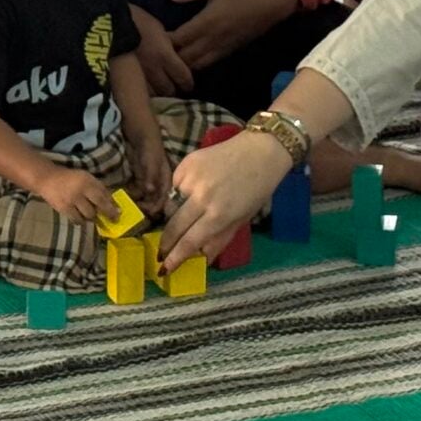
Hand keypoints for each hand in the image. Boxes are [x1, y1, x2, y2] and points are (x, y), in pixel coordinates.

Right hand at [39, 166, 120, 225]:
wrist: (47, 179)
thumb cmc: (71, 178)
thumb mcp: (87, 178)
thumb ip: (99, 188)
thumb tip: (113, 203)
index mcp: (87, 181)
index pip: (102, 197)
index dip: (111, 207)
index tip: (118, 214)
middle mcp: (80, 191)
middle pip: (97, 208)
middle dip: (106, 215)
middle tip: (112, 220)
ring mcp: (71, 201)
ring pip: (88, 216)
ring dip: (91, 217)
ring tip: (90, 214)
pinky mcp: (63, 208)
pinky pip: (77, 220)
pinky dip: (81, 220)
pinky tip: (80, 217)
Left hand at [128, 131, 172, 214]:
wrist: (139, 132)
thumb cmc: (149, 145)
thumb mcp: (152, 160)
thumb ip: (151, 175)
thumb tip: (151, 191)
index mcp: (166, 178)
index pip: (166, 197)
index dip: (158, 206)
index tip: (149, 213)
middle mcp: (159, 181)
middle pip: (155, 199)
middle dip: (147, 207)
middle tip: (136, 211)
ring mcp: (148, 180)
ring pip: (145, 196)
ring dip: (138, 202)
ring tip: (128, 206)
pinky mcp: (138, 177)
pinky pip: (136, 190)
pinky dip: (131, 194)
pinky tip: (124, 197)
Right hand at [130, 5, 192, 95]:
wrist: (107, 23)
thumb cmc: (134, 19)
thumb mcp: (157, 27)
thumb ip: (167, 44)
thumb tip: (173, 52)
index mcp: (164, 55)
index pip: (183, 77)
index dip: (187, 83)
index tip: (187, 84)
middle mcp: (154, 70)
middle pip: (169, 90)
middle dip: (172, 89)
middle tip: (172, 87)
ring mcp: (137, 77)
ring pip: (153, 95)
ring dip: (156, 93)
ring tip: (156, 91)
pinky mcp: (123, 80)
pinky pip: (136, 93)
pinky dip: (141, 94)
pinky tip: (141, 92)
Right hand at [161, 131, 293, 271]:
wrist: (260, 151)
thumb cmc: (256, 189)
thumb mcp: (242, 219)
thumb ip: (220, 239)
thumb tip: (201, 256)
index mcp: (219, 215)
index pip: (190, 241)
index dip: (175, 257)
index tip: (164, 268)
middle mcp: (201, 197)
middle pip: (174, 226)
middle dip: (165, 242)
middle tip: (161, 252)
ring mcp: (191, 178)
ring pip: (171, 205)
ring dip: (173, 216)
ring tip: (183, 218)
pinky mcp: (186, 163)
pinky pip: (174, 186)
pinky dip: (178, 193)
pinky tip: (191, 192)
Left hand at [167, 0, 299, 71]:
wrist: (272, 4)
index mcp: (206, 22)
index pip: (178, 39)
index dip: (163, 42)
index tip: (151, 38)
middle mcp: (212, 39)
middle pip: (184, 57)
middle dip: (169, 57)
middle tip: (156, 53)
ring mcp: (221, 48)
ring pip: (196, 64)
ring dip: (182, 64)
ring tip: (169, 61)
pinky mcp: (229, 51)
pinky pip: (208, 63)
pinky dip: (195, 65)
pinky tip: (187, 63)